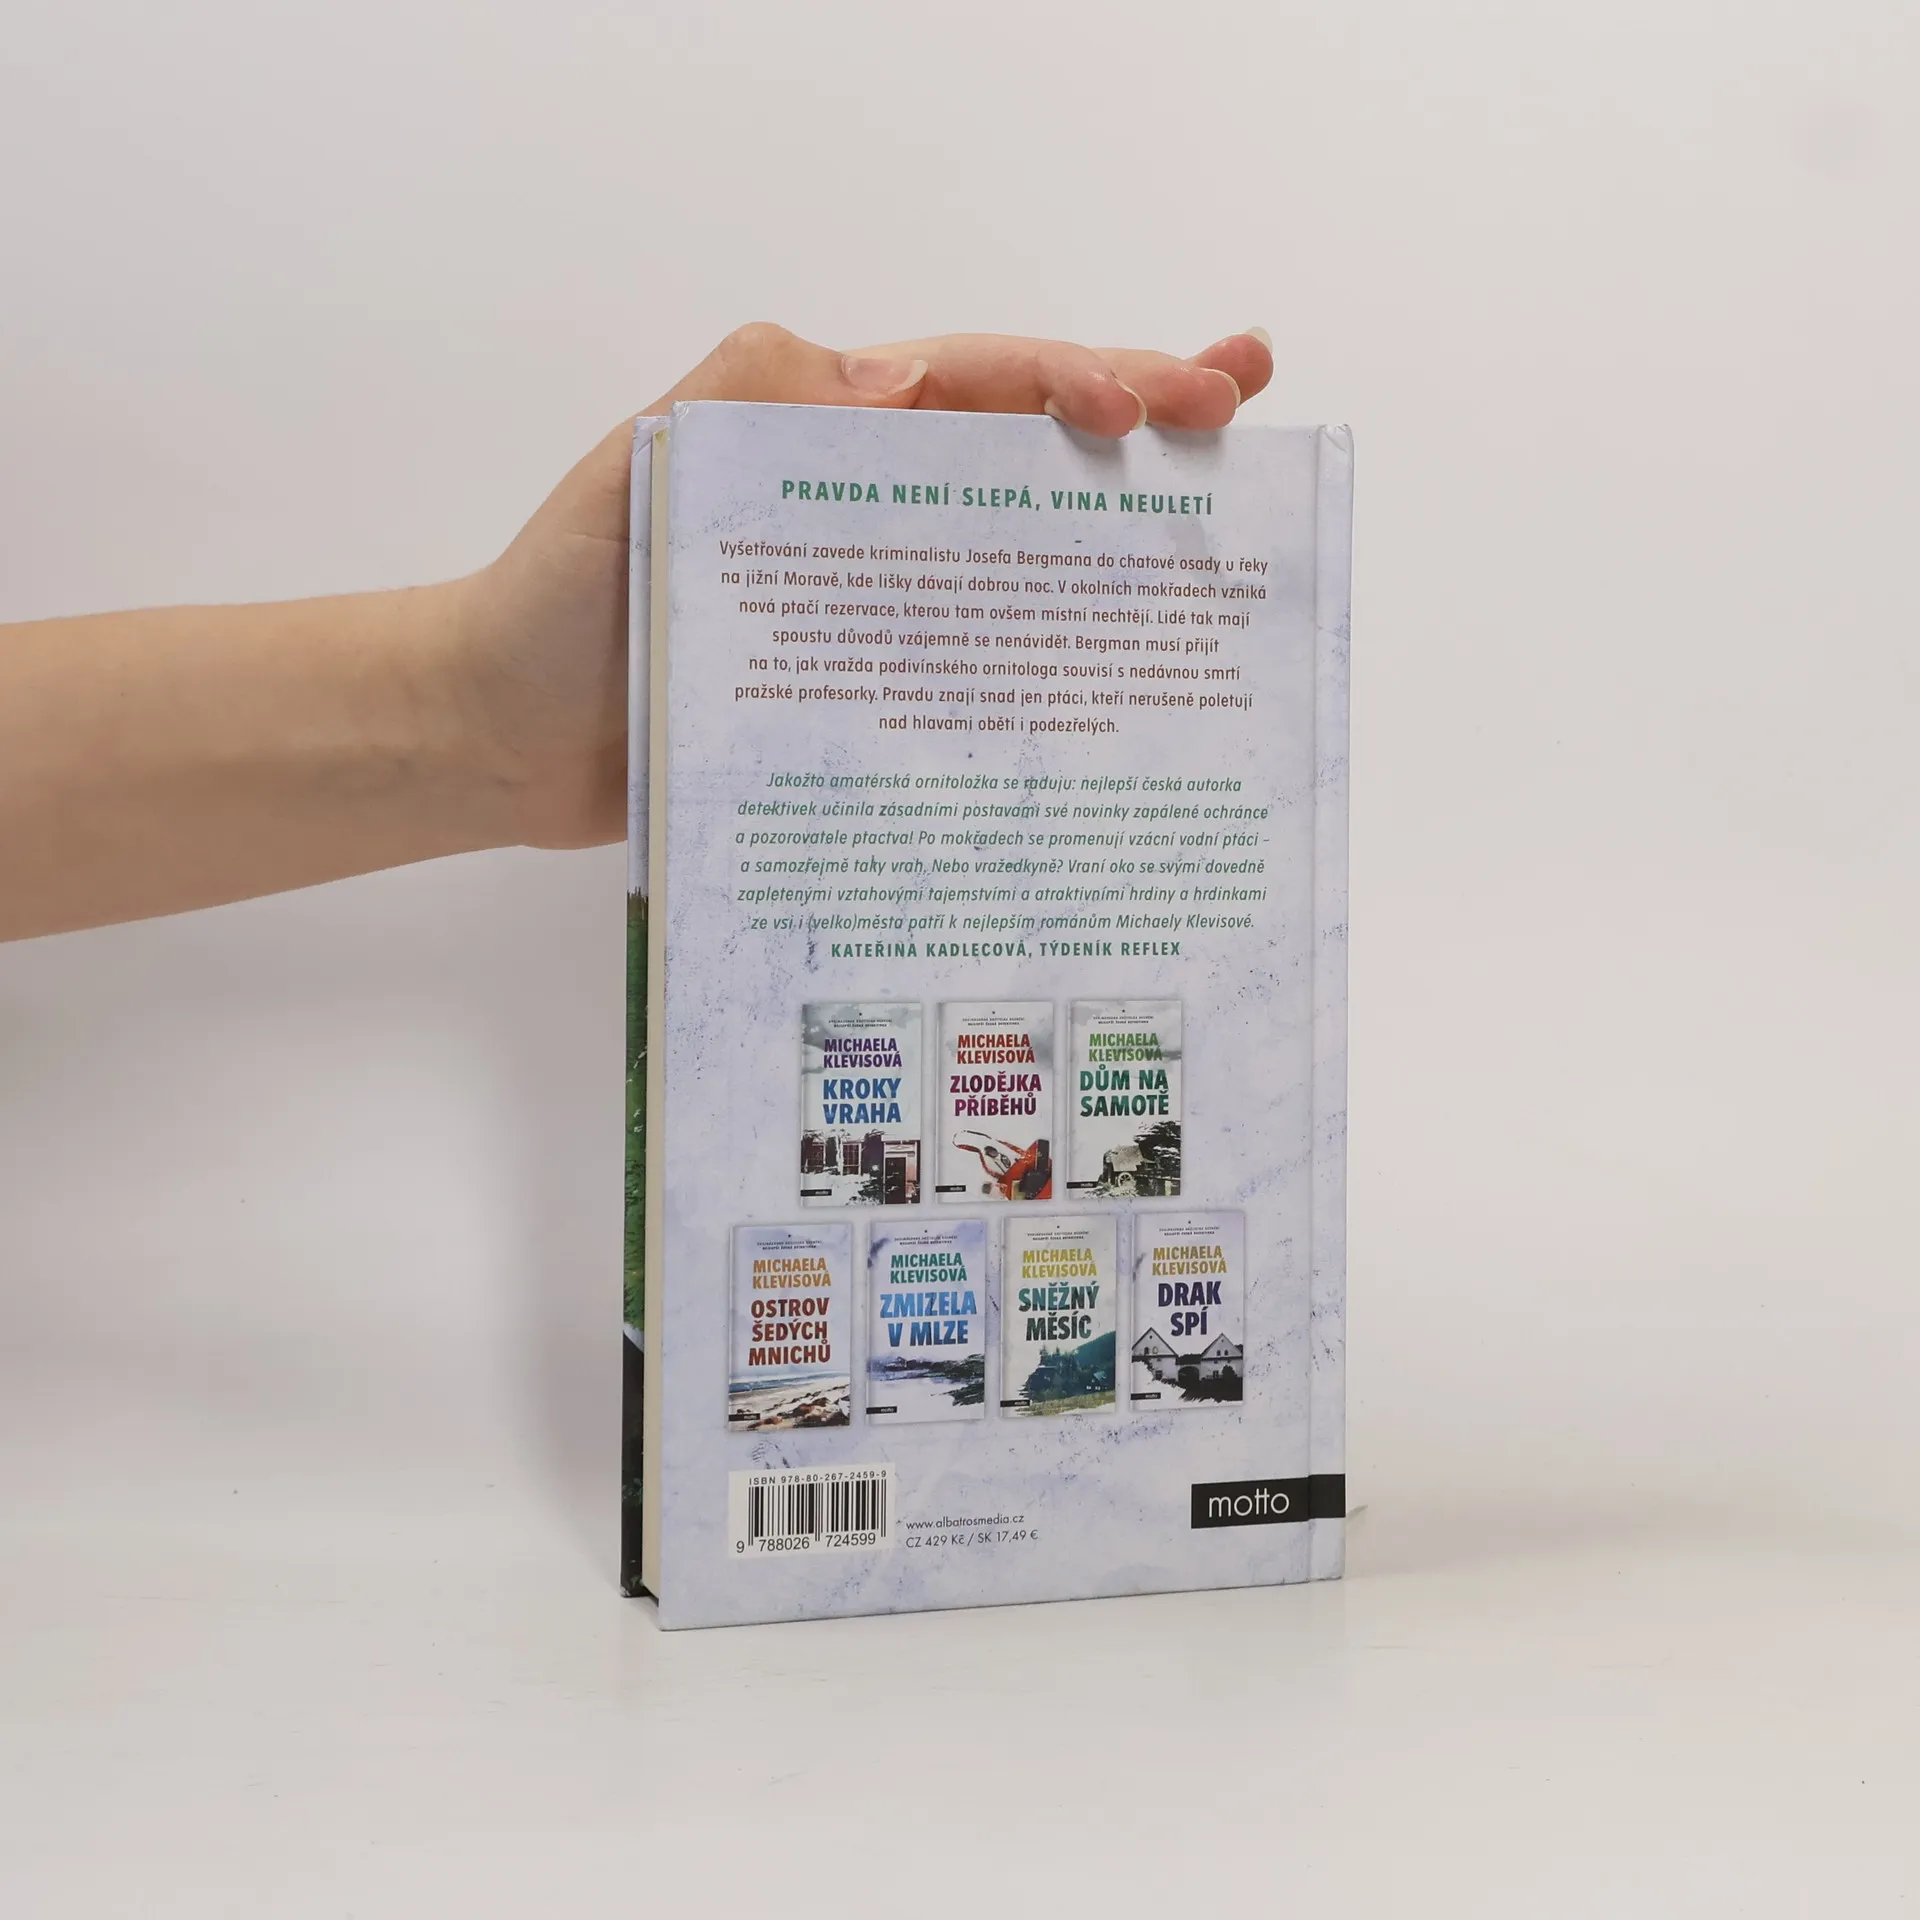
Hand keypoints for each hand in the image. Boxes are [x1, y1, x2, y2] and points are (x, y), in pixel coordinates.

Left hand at [457, 324, 1274, 849]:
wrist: (505, 738)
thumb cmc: (559, 595)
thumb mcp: (641, 470)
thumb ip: (750, 397)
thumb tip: (903, 377)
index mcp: (830, 434)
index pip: (979, 382)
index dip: (1080, 379)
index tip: (1163, 399)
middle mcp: (870, 510)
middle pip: (1027, 455)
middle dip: (1142, 422)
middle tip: (1247, 402)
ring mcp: (877, 605)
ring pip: (1017, 557)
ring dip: (1118, 538)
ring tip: (1222, 526)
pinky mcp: (868, 694)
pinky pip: (972, 666)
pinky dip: (1049, 663)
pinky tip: (1120, 680)